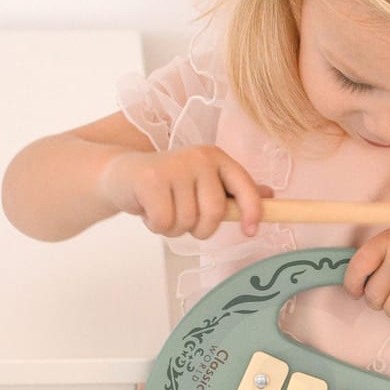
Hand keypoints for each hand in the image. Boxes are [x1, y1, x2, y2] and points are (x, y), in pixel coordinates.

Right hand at [100, 144, 271, 237]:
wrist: (119, 174)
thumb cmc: (167, 184)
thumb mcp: (203, 183)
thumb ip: (234, 191)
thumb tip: (270, 196)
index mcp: (217, 158)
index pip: (244, 186)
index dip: (252, 211)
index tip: (251, 231)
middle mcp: (199, 158)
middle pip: (215, 212)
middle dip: (201, 228)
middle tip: (184, 220)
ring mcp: (175, 166)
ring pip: (188, 221)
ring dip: (175, 228)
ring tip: (163, 210)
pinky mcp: (150, 179)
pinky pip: (165, 222)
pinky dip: (156, 226)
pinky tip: (148, 210)